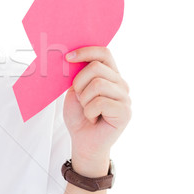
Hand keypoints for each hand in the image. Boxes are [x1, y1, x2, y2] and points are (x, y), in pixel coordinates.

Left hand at [63, 46, 130, 175]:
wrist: (83, 141)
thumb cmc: (79, 116)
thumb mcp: (74, 90)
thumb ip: (78, 74)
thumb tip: (73, 57)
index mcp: (110, 75)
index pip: (104, 53)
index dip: (86, 51)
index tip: (68, 58)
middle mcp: (120, 83)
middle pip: (96, 67)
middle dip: (79, 82)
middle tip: (79, 98)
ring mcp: (125, 97)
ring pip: (98, 84)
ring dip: (84, 99)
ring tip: (87, 109)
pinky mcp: (125, 112)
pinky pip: (100, 102)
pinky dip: (89, 111)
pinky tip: (93, 118)